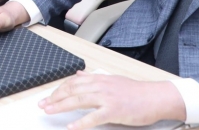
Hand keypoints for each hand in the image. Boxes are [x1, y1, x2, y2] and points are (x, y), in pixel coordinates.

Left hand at [38, 72, 185, 128]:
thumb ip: (95, 78)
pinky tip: (71, 127)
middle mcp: (101, 86)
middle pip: (72, 90)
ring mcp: (107, 98)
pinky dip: (80, 122)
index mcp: (100, 79)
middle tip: (42, 105)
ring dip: (61, 106)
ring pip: (78, 100)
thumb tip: (80, 74)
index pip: (73, 82)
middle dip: (54, 97)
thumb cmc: (137, 92)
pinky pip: (93, 117)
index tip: (48, 96)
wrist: (156, 97)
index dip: (59, 89)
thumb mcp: (113, 80)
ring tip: (49, 111)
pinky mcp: (114, 111)